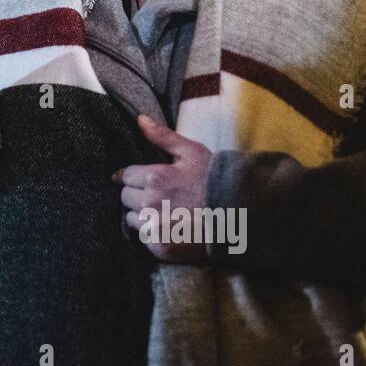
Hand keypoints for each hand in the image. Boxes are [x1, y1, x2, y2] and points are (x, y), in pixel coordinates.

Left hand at [116, 115, 211, 263]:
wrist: (239, 215)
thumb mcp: (192, 152)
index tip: (148, 180)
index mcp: (155, 177)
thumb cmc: (215, 180)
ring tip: (166, 212)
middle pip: (125, 197)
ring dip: (142, 214)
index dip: (136, 177)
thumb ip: (162, 136)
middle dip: (137, 194)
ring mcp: (154, 226)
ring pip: (132, 218)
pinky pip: (144, 237)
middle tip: (160, 195)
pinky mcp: (160, 246)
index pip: (125, 176)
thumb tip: (139, 119)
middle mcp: (150, 203)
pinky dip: (153, 233)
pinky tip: (171, 227)